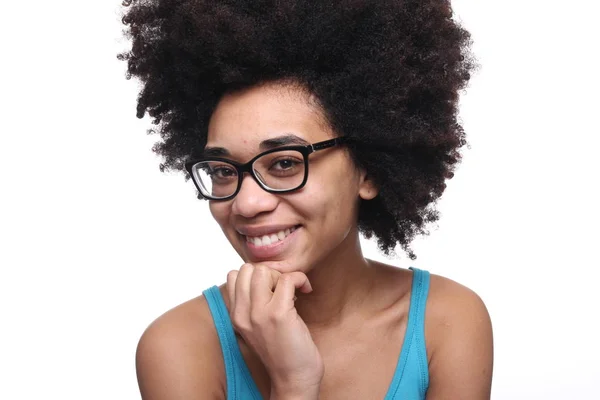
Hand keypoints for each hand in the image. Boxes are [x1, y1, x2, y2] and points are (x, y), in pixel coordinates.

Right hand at [227, 263, 323, 395]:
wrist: (293, 378)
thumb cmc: (281, 351)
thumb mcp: (257, 327)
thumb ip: (253, 304)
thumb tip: (264, 276)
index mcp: (236, 315)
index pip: (235, 275)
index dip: (256, 276)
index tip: (272, 289)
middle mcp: (243, 314)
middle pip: (249, 269)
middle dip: (270, 273)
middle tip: (283, 290)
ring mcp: (259, 314)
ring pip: (264, 270)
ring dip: (283, 276)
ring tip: (293, 291)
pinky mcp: (279, 314)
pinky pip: (287, 279)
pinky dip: (300, 279)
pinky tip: (306, 291)